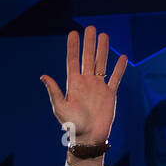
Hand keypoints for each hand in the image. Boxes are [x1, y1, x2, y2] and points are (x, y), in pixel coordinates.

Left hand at [40, 26, 126, 148]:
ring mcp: (98, 87)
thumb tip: (43, 76)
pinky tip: (122, 57)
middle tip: (90, 28)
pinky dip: (119, 68)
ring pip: (102, 64)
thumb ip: (54, 91)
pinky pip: (116, 78)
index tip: (73, 33)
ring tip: (104, 35)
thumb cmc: (72, 125)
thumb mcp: (60, 107)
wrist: (88, 137)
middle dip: (89, 43)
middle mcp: (86, 82)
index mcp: (74, 84)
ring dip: (103, 50)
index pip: (73, 61)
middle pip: (88, 58)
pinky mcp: (110, 94)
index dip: (73, 47)